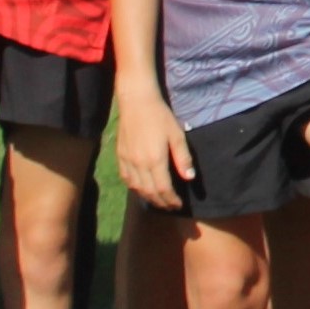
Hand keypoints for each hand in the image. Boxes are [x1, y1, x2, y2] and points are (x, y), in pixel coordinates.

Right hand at [117, 97, 194, 212]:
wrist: (136, 102)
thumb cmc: (160, 116)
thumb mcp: (177, 135)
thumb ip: (183, 158)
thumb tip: (189, 178)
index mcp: (155, 160)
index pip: (163, 189)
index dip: (171, 200)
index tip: (178, 205)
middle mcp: (139, 164)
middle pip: (149, 192)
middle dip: (161, 202)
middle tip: (170, 206)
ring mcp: (127, 161)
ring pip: (136, 188)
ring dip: (148, 197)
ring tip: (158, 201)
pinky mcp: (120, 156)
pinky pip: (126, 179)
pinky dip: (135, 188)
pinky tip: (141, 188)